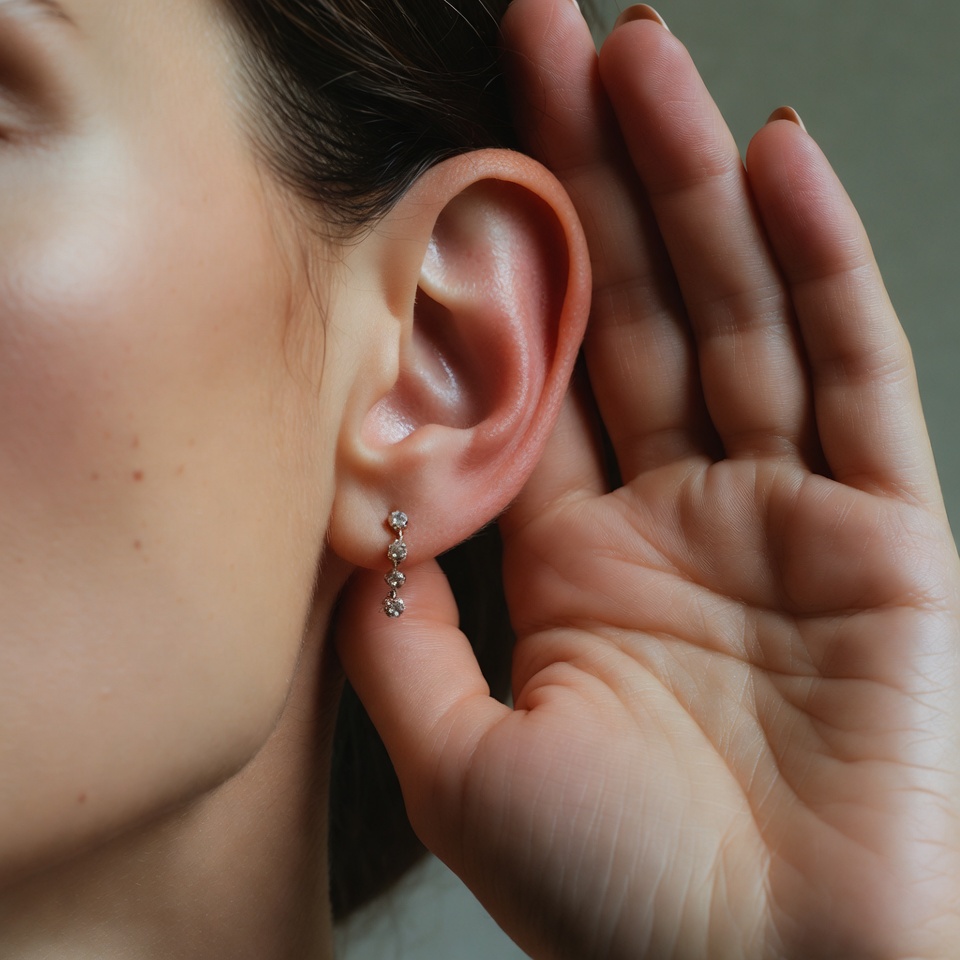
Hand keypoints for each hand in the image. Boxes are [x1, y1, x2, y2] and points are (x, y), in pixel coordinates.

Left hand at [337, 2, 959, 956]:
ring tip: (643, 59)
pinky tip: (775, 165)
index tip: (465, 154)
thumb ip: (400, 625)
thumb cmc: (623, 906)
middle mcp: (678, 519)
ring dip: (691, 182)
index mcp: (577, 563)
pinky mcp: (885, 535)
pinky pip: (853, 374)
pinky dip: (820, 266)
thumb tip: (349, 511)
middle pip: (633, 310)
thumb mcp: (461, 755)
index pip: (537, 373)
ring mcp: (783, 514)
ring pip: (737, 312)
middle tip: (553, 41)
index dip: (504, 263)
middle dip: (593, 174)